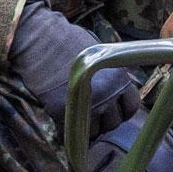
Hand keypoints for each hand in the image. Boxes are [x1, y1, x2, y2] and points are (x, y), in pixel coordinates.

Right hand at [6, 3, 135, 128]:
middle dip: (105, 121)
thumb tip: (120, 91)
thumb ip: (113, 76)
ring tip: (79, 117)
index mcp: (119, 78)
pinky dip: (70, 129)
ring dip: (88, 128)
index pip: (131, 107)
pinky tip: (66, 120)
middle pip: (114, 122)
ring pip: (95, 131)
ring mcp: (87, 106)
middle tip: (92, 114)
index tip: (112, 109)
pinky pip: (72, 131)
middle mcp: (108, 94)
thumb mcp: (102, 55)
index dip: (121, 110)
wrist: (41, 40)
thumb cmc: (70, 42)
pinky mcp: (63, 112)